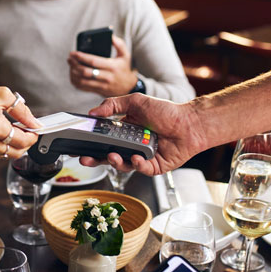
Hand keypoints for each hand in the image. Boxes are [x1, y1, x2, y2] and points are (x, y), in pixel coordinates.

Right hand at [0, 84, 38, 158]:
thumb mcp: (0, 95)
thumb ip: (21, 110)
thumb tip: (35, 122)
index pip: (23, 141)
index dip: (33, 136)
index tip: (36, 130)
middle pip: (17, 152)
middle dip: (26, 143)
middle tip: (28, 132)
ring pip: (7, 155)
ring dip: (15, 146)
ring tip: (14, 131)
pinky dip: (2, 147)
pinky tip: (0, 134)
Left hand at [68, 36, 137, 96]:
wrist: (128, 87)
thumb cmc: (124, 68)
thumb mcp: (125, 55)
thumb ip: (119, 44)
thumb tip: (110, 36)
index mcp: (112, 66)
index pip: (94, 62)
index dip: (81, 57)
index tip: (73, 52)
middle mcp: (106, 77)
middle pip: (86, 72)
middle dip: (74, 64)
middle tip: (69, 58)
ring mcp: (101, 86)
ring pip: (82, 81)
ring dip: (73, 73)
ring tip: (70, 65)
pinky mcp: (97, 91)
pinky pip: (82, 87)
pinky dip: (75, 81)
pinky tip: (73, 74)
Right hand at [78, 94, 204, 175]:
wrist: (189, 123)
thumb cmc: (166, 111)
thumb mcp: (136, 102)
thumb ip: (113, 105)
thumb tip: (92, 112)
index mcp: (125, 130)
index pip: (104, 139)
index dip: (92, 143)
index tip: (81, 145)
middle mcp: (132, 145)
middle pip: (109, 155)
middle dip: (96, 159)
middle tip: (85, 159)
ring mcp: (142, 157)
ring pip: (123, 164)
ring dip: (115, 161)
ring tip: (112, 155)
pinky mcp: (154, 167)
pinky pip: (141, 169)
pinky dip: (137, 164)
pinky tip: (136, 157)